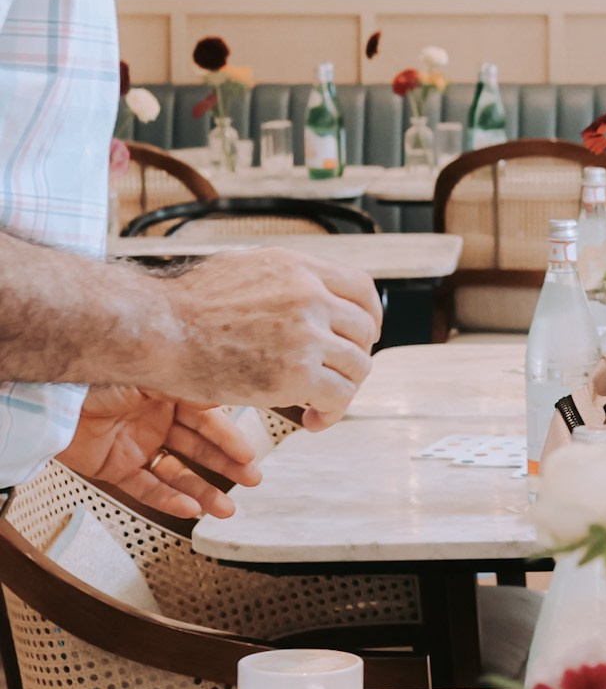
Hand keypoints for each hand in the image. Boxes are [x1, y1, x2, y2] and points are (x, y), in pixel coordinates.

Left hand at [57, 388, 260, 518]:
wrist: (51, 402)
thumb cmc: (94, 379)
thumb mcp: (151, 377)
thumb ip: (190, 388)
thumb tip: (224, 395)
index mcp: (168, 393)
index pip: (208, 419)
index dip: (229, 438)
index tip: (248, 453)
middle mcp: (155, 419)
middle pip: (199, 448)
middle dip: (226, 466)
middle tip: (251, 479)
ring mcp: (136, 445)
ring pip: (177, 473)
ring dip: (202, 491)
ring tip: (225, 508)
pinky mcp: (115, 467)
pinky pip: (146, 487)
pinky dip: (167, 500)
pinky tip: (188, 509)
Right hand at [157, 251, 382, 428]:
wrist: (153, 329)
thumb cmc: (181, 306)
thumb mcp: (242, 268)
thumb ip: (280, 280)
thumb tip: (299, 289)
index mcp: (299, 269)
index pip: (361, 289)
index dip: (368, 317)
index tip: (361, 336)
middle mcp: (309, 297)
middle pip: (364, 330)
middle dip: (354, 357)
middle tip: (335, 375)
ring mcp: (306, 334)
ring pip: (357, 366)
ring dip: (344, 388)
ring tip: (320, 403)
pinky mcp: (298, 373)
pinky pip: (339, 397)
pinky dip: (331, 412)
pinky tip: (311, 420)